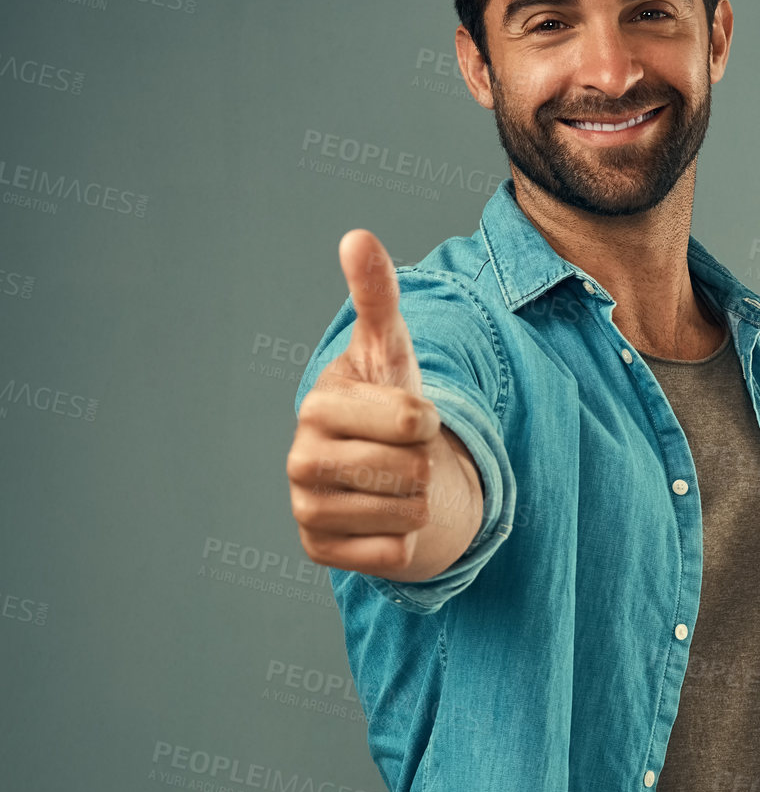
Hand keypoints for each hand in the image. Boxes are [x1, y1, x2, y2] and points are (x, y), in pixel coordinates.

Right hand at [287, 229, 442, 577]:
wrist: (373, 469)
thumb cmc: (385, 401)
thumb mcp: (390, 351)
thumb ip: (377, 296)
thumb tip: (357, 236)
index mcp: (318, 405)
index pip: (412, 421)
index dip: (428, 420)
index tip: (412, 417)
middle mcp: (300, 460)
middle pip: (413, 473)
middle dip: (425, 464)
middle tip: (401, 454)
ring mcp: (306, 510)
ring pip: (409, 516)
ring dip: (417, 502)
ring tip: (393, 483)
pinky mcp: (318, 552)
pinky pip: (395, 555)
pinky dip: (403, 540)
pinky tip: (381, 518)